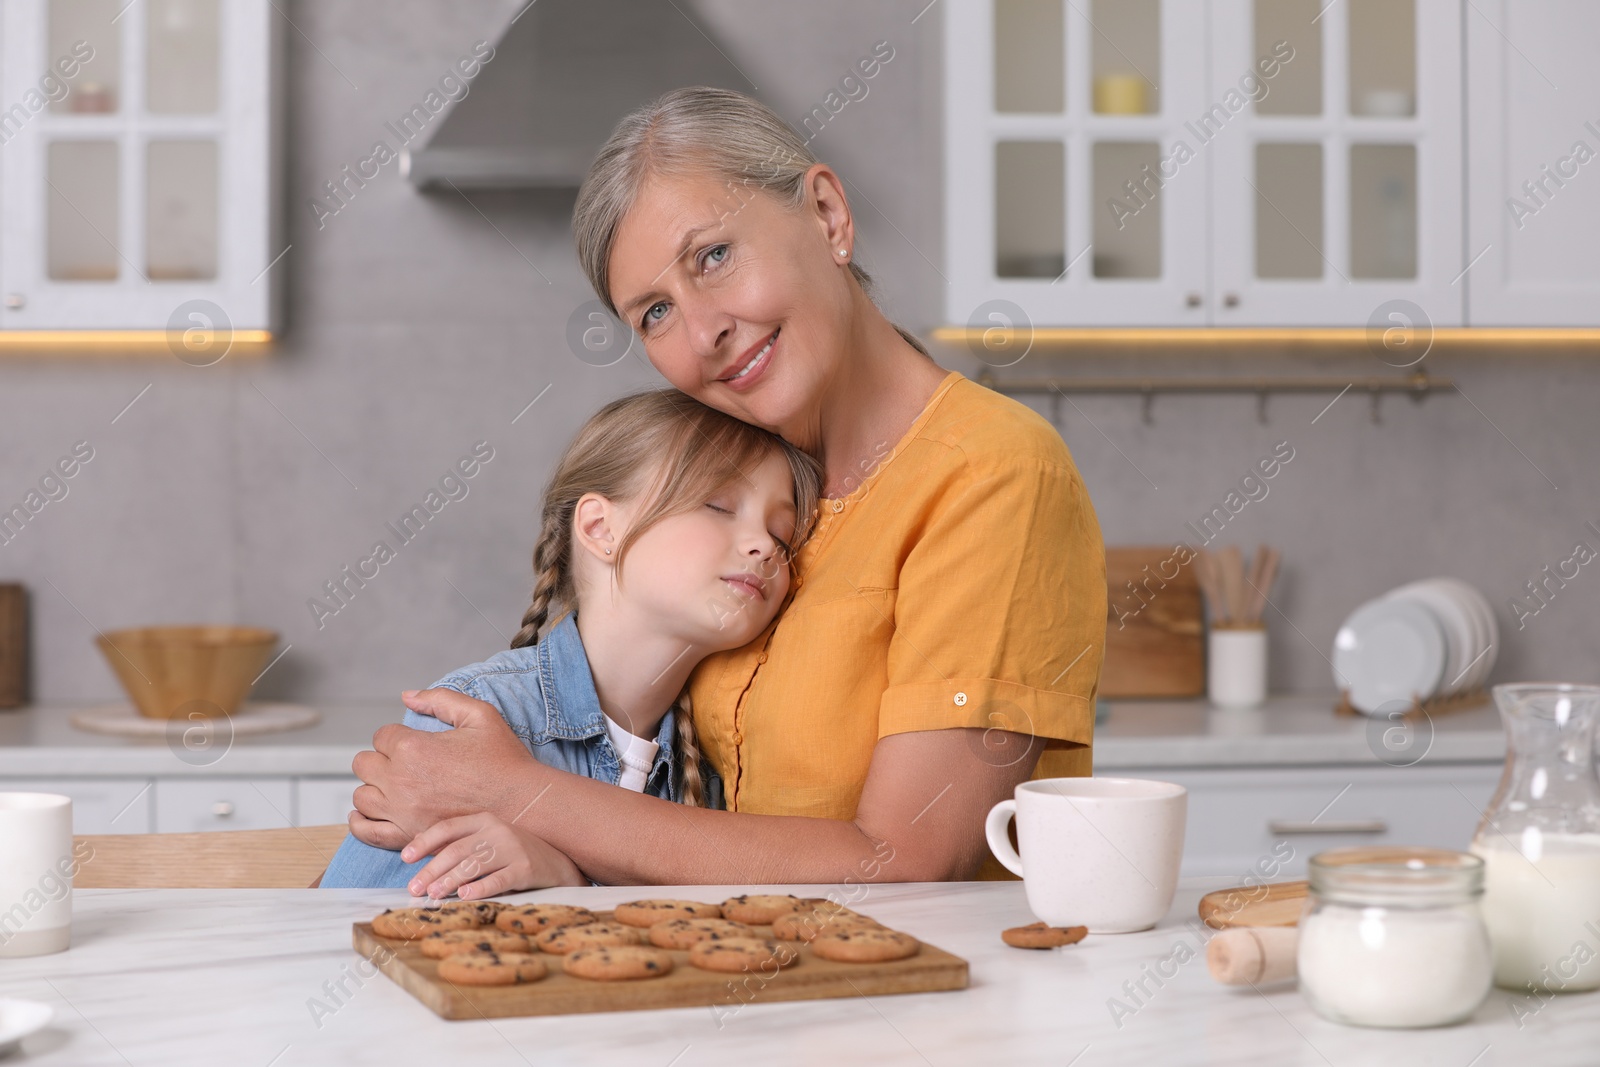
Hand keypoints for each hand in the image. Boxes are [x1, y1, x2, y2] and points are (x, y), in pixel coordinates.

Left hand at [348, 688, 544, 847]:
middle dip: (382, 759)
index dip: (397, 736)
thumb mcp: (479, 715)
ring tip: (393, 786)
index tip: (415, 743)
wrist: (523, 802)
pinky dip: (360, 822)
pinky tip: (368, 813)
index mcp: (414, 747)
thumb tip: (407, 696)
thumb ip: (440, 700)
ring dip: (374, 788)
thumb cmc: (503, 759)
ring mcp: (401, 811)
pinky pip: (366, 831)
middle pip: (365, 764)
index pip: (382, 735)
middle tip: (405, 763)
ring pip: (362, 796)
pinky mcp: (407, 836)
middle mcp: (401, 780)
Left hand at [402, 812, 586, 898]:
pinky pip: (498, 880)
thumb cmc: (516, 854)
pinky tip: (464, 897)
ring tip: (433, 895)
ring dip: (449, 881)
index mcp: (485, 819)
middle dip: (431, 870)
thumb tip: (420, 855)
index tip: (405, 858)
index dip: (424, 841)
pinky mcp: (526, 868)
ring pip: (473, 865)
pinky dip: (479, 888)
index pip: (448, 827)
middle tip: (414, 888)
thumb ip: (460, 844)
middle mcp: (498, 830)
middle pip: (456, 849)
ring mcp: (513, 848)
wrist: (560, 864)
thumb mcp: (489, 840)